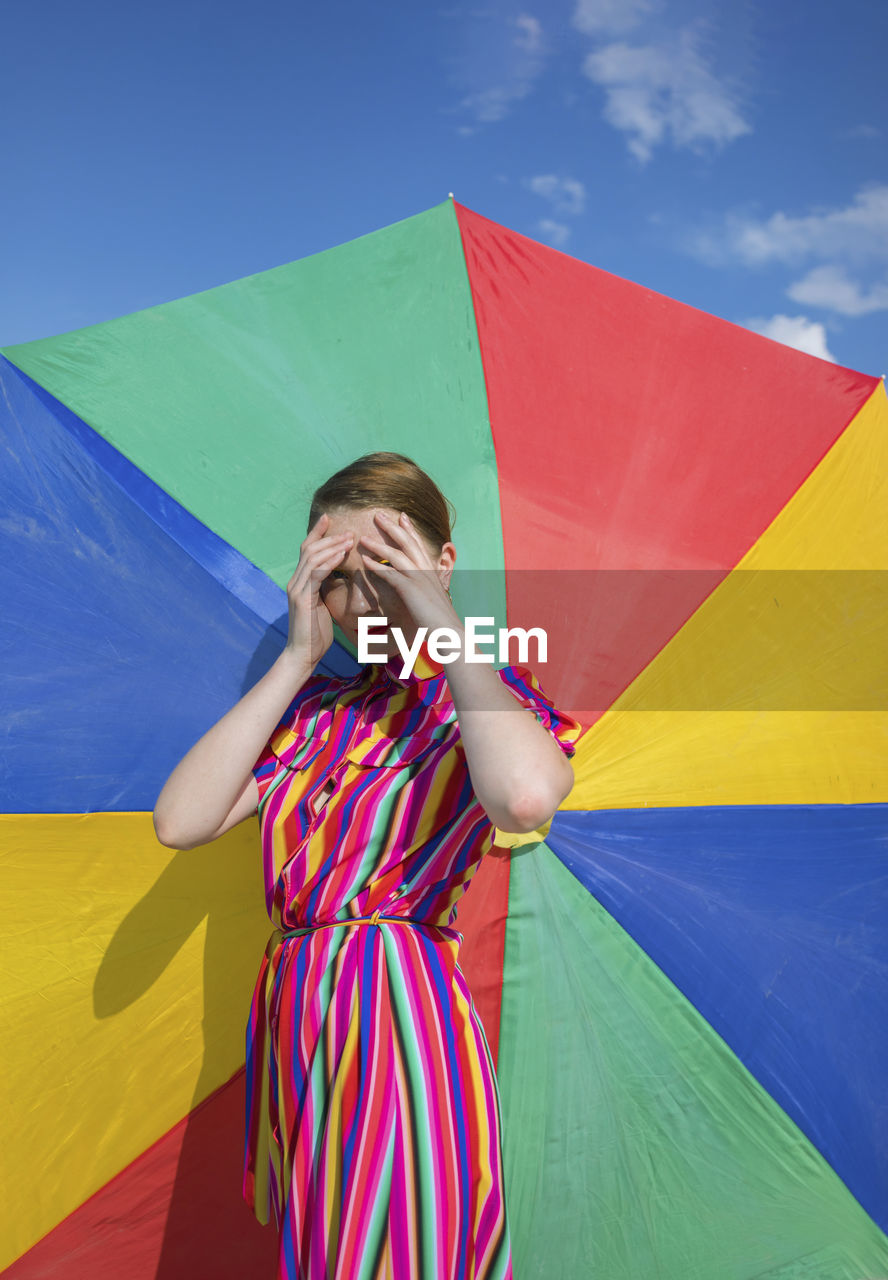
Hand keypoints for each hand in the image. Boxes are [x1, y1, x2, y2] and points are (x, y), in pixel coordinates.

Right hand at [285, 513, 353, 666]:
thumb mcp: (323, 605)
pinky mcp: (302, 599)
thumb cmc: (316, 634)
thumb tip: (337, 577)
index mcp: (300, 582)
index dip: (317, 533)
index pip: (307, 550)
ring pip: (312, 558)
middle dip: (329, 537)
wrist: (303, 654)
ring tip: (349, 540)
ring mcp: (296, 589)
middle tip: (349, 531)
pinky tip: (341, 556)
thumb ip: (325, 589)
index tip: (329, 518)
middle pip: (309, 549)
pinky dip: (329, 562)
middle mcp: (294, 581)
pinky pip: (315, 574)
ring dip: (332, 546)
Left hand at [358, 511, 459, 635]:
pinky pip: (391, 574)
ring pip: (397, 555)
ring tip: (363, 538)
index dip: (410, 530)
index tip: (402, 516)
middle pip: (407, 542)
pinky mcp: (411, 590)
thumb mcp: (433, 600)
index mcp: (432, 571)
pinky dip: (378, 566)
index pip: (419, 545)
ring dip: (379, 545)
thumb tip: (420, 591)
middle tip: (378, 514)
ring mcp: (419, 579)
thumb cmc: (441, 621)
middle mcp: (426, 570)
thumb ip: (425, 591)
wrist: (450, 632)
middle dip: (392, 527)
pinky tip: (366, 562)